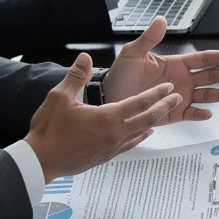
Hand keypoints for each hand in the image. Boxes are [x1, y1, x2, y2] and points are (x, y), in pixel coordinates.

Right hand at [24, 52, 182, 182]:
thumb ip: (76, 76)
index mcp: (107, 117)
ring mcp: (113, 146)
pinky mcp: (108, 156)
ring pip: (141, 131)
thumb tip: (85, 57)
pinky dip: (141, 135)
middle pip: (148, 118)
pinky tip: (145, 132)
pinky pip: (131, 143)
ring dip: (155, 120)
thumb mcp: (59, 97)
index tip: (168, 86)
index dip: (156, 93)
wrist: (41, 160)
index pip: (139, 102)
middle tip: (177, 98)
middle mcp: (115, 133)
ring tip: (165, 112)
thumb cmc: (49, 129)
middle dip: (164, 106)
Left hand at [102, 17, 218, 124]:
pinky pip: (192, 114)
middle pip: (211, 76)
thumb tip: (161, 20)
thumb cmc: (120, 74)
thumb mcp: (133, 54)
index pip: (203, 59)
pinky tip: (208, 113)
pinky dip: (200, 115)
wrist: (110, 97)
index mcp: (176, 64)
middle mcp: (182, 80)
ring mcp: (180, 96)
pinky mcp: (174, 113)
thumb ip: (149, 38)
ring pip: (206, 95)